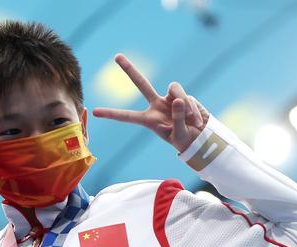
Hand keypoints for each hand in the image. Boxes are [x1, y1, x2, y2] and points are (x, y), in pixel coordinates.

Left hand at [92, 53, 209, 152]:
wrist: (201, 138)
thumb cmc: (185, 140)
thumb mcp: (179, 135)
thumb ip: (177, 118)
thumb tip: (178, 99)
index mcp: (148, 120)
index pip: (127, 116)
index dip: (112, 113)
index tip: (95, 111)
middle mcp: (156, 105)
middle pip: (142, 83)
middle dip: (130, 69)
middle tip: (116, 56)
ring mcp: (169, 99)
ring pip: (173, 88)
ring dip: (184, 106)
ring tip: (191, 122)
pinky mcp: (182, 95)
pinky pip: (185, 96)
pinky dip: (191, 108)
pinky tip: (196, 120)